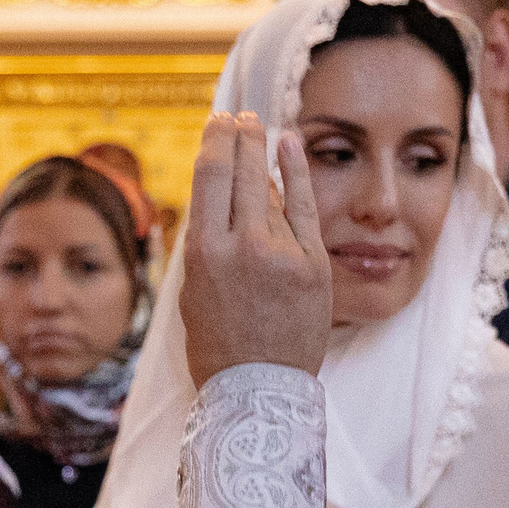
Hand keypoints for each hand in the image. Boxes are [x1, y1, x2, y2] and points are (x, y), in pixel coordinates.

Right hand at [178, 114, 329, 383]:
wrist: (258, 391)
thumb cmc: (218, 343)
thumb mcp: (195, 288)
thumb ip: (209, 238)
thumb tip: (228, 191)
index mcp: (204, 251)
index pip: (210, 175)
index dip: (215, 140)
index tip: (219, 121)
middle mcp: (242, 245)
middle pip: (242, 171)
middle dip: (241, 134)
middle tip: (242, 115)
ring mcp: (282, 254)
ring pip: (270, 190)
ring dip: (263, 156)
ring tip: (260, 129)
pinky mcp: (313, 266)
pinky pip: (304, 208)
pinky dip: (296, 173)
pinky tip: (290, 145)